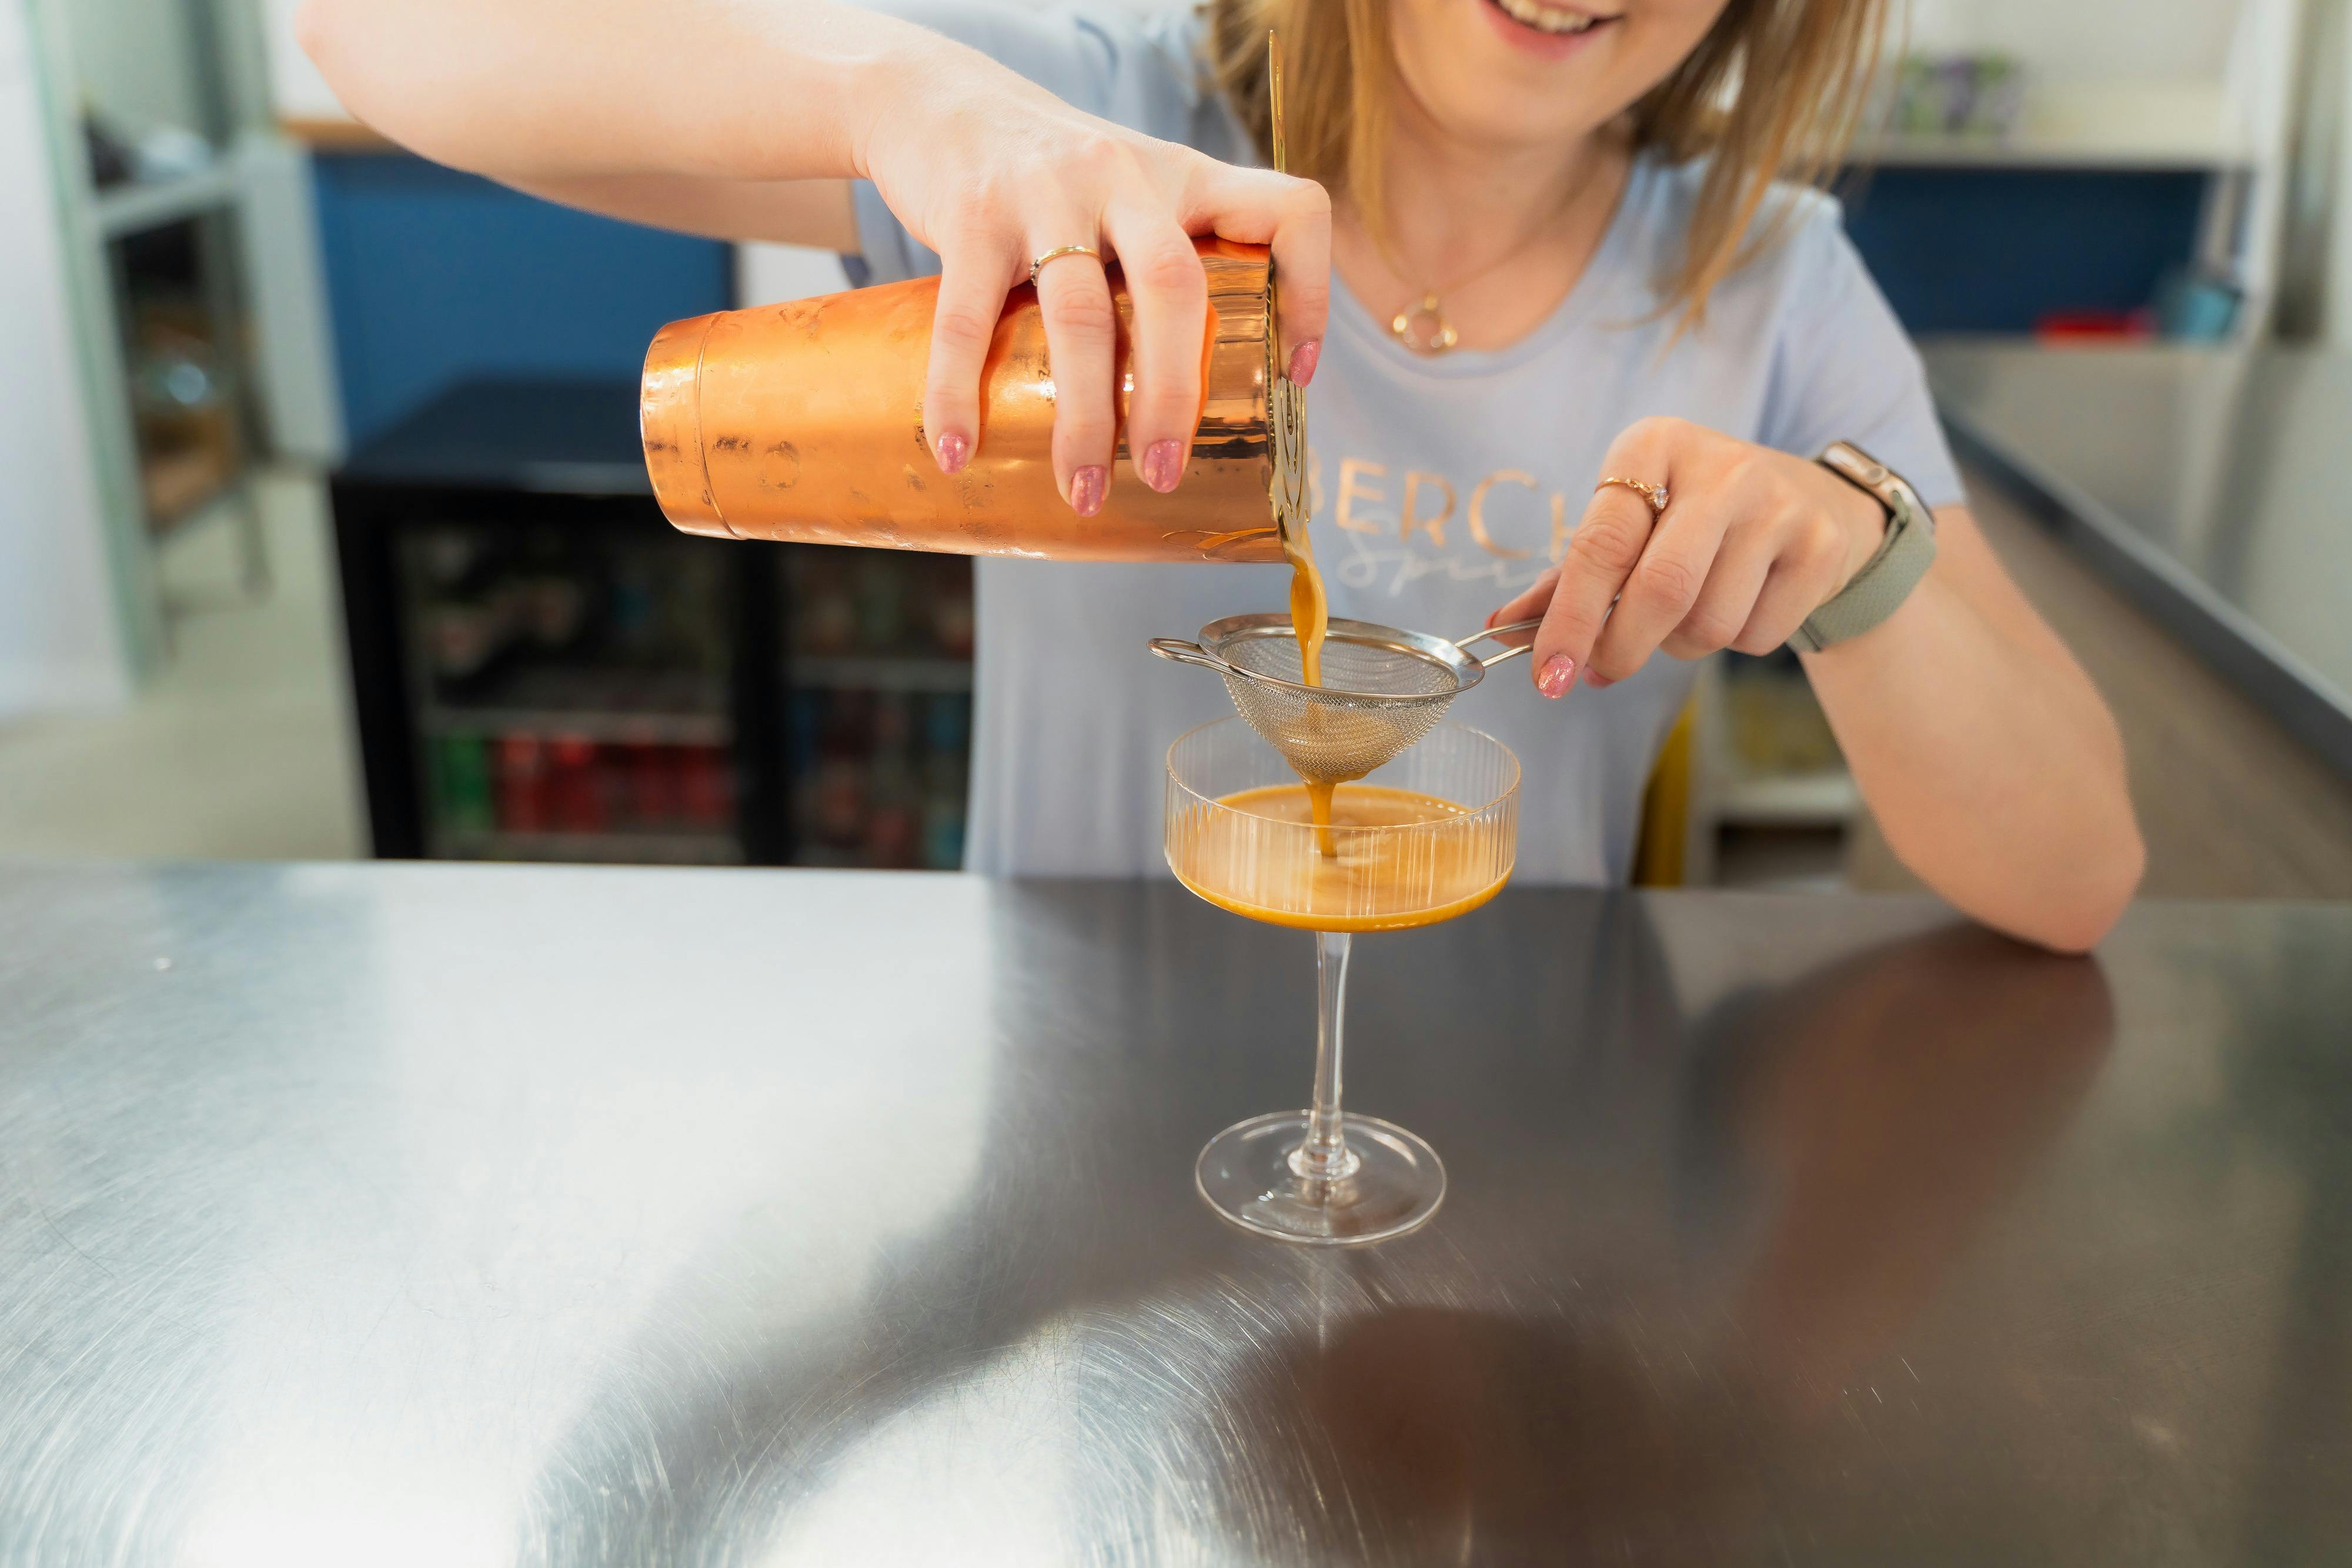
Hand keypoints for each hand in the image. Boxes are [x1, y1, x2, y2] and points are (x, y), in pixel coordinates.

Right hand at [855, 44, 1329, 515]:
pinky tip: (957, 452)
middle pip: (1175, 288)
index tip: (1295, 375)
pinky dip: (957, 395)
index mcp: (1183, 177)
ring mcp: (1047, 192)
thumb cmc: (1046, 176)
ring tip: (1082, 492)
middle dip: (1172, 397)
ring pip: (1081, 317)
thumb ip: (1162, 262)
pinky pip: (967, 320)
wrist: (932, 96)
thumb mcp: (1128, 193)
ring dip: (1083, 420)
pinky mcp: (972, 213)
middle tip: (1164, 475)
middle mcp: (1126, 177)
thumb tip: (1182, 401)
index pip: (1287, 208)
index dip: (1311, 292)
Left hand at [1487, 419, 1887, 693]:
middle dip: (1620, 648)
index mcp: (1653, 446)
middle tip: (1601, 673)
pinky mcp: (1821, 546)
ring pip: (1708, 623)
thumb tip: (1504, 625)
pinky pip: (1756, 636)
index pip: (1600, 544)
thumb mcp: (1632, 521)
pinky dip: (1735, 642)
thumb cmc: (1692, 517)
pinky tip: (1739, 604)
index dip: (1569, 620)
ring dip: (1680, 645)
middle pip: (1660, 589)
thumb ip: (1570, 575)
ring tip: (1685, 613)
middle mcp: (1720, 467)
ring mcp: (1778, 504)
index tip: (1548, 676)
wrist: (1812, 502)